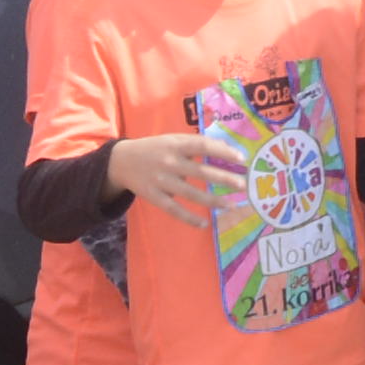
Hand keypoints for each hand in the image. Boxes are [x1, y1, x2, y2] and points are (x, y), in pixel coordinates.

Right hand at [108, 129, 230, 226]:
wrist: (121, 161)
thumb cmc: (156, 149)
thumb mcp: (173, 140)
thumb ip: (196, 145)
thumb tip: (228, 151)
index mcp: (176, 144)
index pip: (203, 146)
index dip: (223, 152)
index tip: (242, 159)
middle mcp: (169, 162)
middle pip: (201, 172)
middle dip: (223, 179)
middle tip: (242, 185)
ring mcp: (161, 181)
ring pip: (191, 194)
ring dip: (212, 201)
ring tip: (230, 205)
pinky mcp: (154, 197)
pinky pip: (174, 210)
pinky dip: (189, 218)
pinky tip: (205, 224)